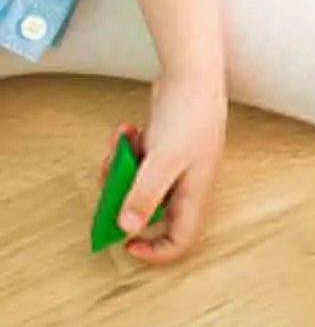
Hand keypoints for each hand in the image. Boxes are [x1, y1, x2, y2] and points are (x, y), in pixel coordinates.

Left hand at [110, 72, 228, 264]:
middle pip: (151, 213)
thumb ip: (144, 196)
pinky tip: (127, 131)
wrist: (193, 76)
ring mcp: (174, 168)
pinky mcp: (164, 150)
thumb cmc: (188, 116)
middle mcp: (186, 186)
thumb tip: (127, 228)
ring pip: (139, 186)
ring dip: (120, 171)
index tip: (126, 244)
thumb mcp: (162, 160)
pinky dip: (126, 151)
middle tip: (107, 187)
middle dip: (123, 203)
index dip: (155, 251)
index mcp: (194, 195)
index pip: (181, 240)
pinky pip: (137, 163)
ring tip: (117, 149)